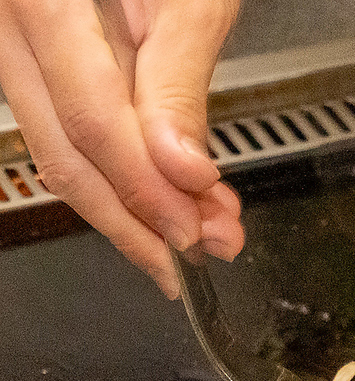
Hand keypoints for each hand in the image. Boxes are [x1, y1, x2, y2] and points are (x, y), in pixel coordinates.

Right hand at [0, 0, 243, 298]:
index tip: (194, 233)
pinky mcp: (35, 45)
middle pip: (60, 149)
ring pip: (59, 143)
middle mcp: (5, 15)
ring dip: (136, 199)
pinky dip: (125, 159)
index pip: (88, 120)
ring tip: (203, 225)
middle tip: (202, 251)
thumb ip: (178, 79)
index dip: (145, 190)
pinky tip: (174, 186)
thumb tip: (184, 172)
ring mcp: (10, 31)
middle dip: (139, 217)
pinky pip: (68, 115)